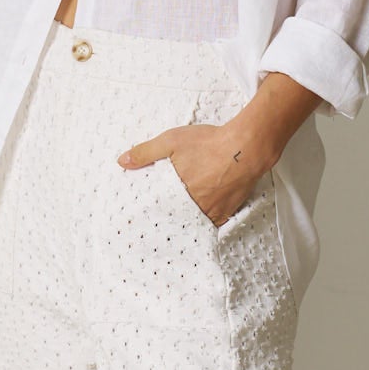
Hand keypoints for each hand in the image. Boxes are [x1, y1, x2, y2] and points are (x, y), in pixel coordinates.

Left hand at [117, 119, 267, 226]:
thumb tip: (122, 161)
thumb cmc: (209, 143)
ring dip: (189, 221)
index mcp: (178, 194)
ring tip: (181, 224)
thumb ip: (145, 152)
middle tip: (162, 227)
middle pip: (179, 220)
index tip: (146, 224)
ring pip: (197, 222)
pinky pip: (215, 222)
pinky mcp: (230, 209)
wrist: (246, 147)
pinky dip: (209, 220)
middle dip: (171, 221)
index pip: (160, 213)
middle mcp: (196, 207)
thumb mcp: (171, 142)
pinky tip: (204, 216)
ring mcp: (214, 211)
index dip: (154, 217)